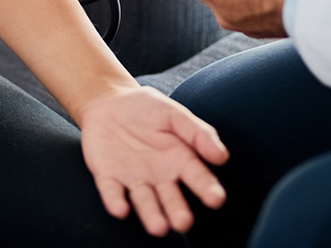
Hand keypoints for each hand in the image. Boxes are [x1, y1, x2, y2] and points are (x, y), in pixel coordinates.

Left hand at [78, 85, 228, 236]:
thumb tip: (221, 156)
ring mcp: (134, 178)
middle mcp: (160, 177)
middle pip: (171, 198)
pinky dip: (115, 201)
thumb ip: (197, 133)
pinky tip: (120, 209)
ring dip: (150, 214)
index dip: (207, 189)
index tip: (216, 199)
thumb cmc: (146, 109)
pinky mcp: (108, 177)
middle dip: (177, 211)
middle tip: (182, 222)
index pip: (198, 178)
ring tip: (158, 227)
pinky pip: (112, 191)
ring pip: (144, 201)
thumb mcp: (174, 113)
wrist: (108, 102)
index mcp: (181, 160)